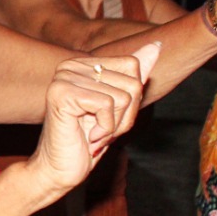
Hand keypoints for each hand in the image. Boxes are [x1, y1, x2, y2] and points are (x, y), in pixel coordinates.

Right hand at [25, 43, 157, 197]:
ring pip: (123, 96)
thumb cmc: (88, 140)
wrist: (60, 169)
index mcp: (82, 64)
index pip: (133, 66)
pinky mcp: (61, 93)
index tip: (109, 117)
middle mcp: (70, 65)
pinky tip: (88, 137)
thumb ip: (134, 76)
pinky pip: (107, 105)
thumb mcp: (119, 107)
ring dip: (115, 125)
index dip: (132, 100)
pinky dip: (105, 129)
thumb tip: (156, 45)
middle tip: (101, 130)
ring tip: (94, 134)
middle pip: (131, 82)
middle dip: (125, 115)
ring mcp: (63, 78)